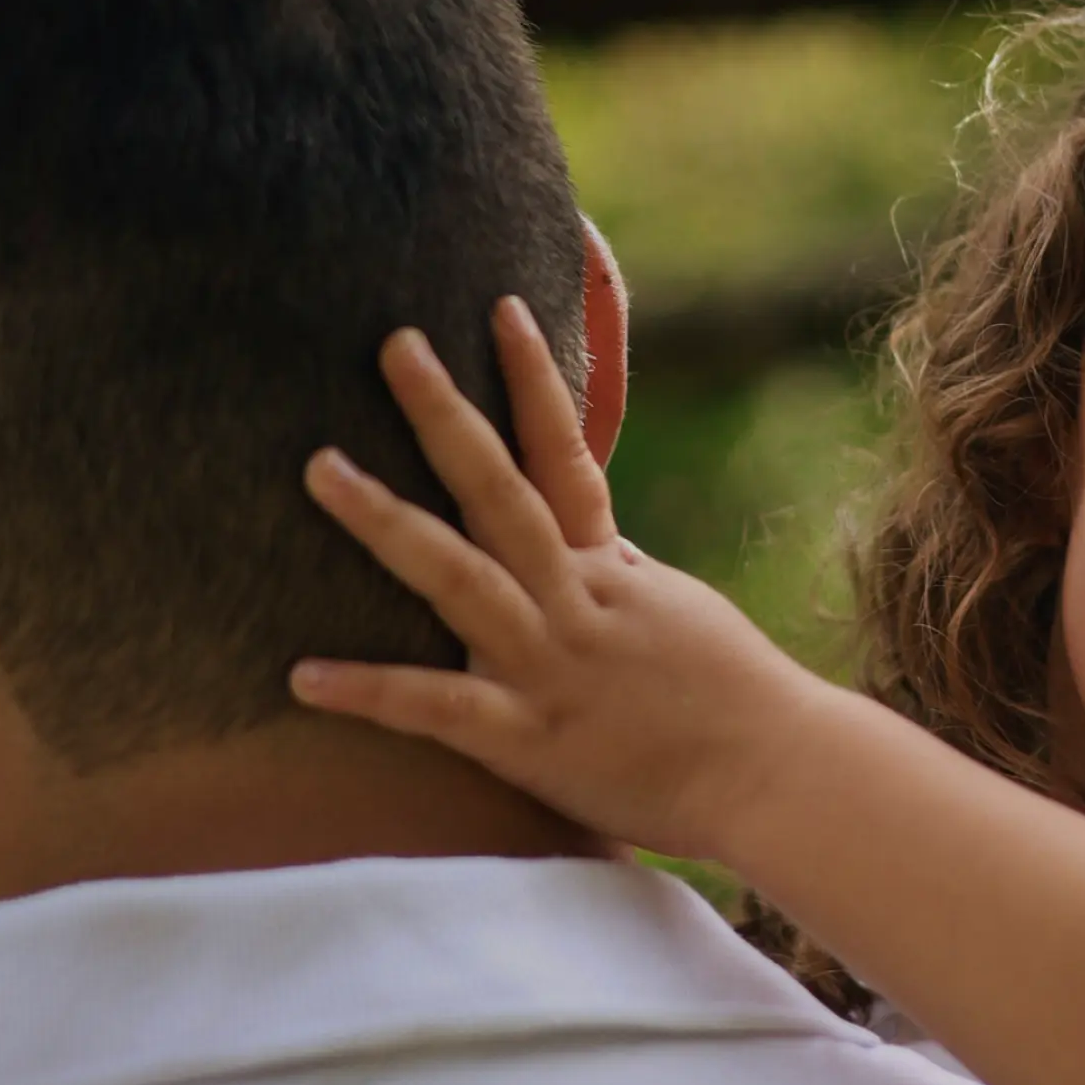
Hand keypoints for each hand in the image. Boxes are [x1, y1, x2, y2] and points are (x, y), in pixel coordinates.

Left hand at [290, 297, 838, 860]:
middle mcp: (574, 599)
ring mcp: (549, 664)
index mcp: (608, 570)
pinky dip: (371, 691)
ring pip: (458, 576)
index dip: (534, 382)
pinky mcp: (529, 737)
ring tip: (320, 468)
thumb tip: (596, 541)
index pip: (566, 457)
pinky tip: (303, 676)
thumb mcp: (678, 616)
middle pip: (499, 491)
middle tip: (394, 343)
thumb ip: (621, 577)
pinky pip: (437, 708)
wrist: (781, 776)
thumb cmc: (736, 702)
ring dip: (385, 520)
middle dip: (444, 415)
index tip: (502, 308)